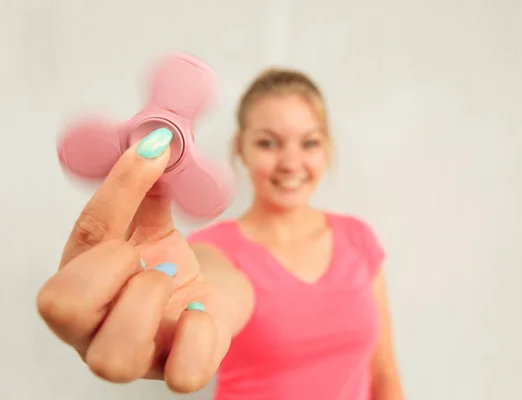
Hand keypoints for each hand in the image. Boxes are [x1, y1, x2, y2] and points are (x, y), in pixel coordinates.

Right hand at [37, 131, 219, 391]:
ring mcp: (136, 356)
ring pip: (112, 358)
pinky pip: (182, 375)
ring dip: (148, 304)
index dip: (118, 189)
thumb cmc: (170, 263)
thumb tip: (157, 141)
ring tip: (171, 282)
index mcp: (81, 279)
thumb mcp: (151, 223)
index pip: (82, 237)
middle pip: (62, 308)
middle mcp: (94, 324)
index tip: (155, 151)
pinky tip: (199, 313)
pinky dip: (196, 339)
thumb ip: (147, 187)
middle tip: (150, 256)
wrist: (210, 297)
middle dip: (113, 267)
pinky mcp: (178, 370)